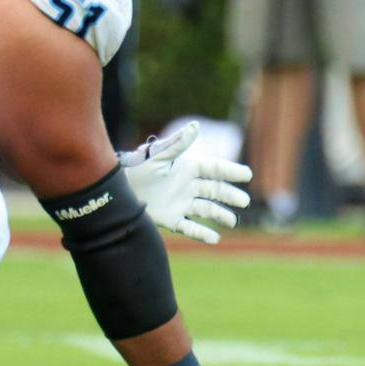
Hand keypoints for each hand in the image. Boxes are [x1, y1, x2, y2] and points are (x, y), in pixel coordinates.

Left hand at [120, 123, 251, 244]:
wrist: (117, 191)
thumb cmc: (137, 168)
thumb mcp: (158, 156)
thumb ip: (178, 144)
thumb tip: (195, 127)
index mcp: (187, 168)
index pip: (214, 169)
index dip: (231, 171)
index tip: (247, 174)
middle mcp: (187, 185)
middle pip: (215, 190)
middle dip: (230, 195)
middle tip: (244, 201)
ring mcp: (181, 203)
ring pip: (207, 209)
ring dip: (221, 215)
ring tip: (232, 221)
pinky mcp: (172, 219)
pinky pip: (191, 227)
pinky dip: (203, 233)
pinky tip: (215, 239)